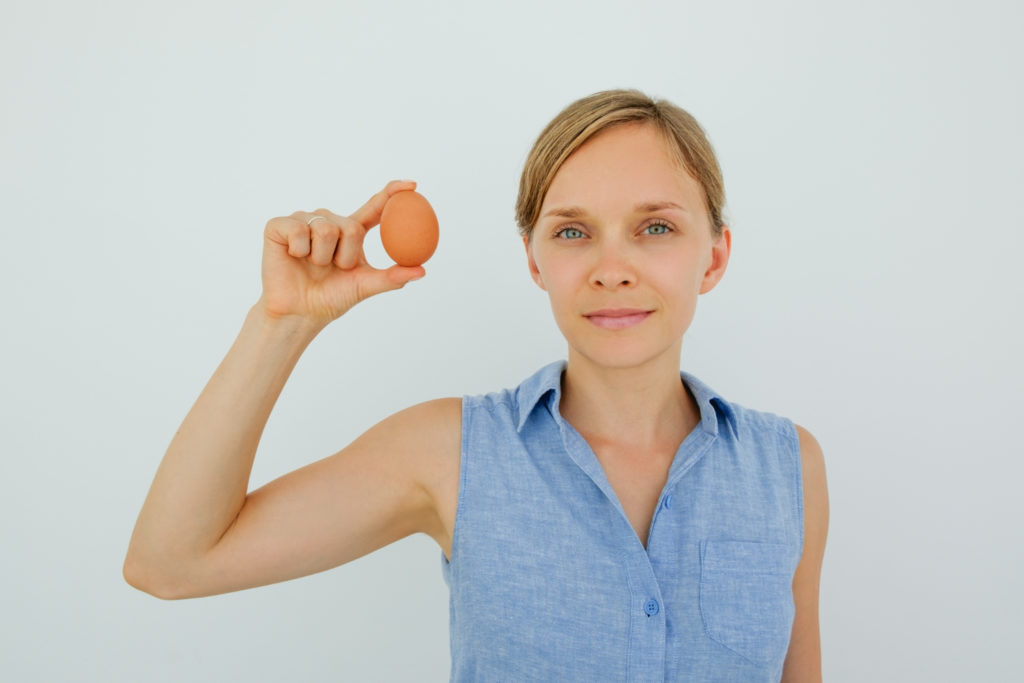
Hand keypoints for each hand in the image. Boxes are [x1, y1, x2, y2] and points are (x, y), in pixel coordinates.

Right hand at [257, 179, 425, 325]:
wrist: (298, 312)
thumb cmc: (331, 298)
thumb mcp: (364, 286)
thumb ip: (392, 277)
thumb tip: (422, 271)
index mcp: (351, 231)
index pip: (374, 208)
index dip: (392, 194)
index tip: (412, 185)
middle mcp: (329, 220)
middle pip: (352, 227)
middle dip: (346, 256)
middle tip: (333, 269)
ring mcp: (304, 220)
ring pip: (326, 229)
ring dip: (322, 257)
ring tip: (313, 266)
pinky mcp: (279, 225)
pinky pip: (299, 230)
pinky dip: (299, 251)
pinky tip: (294, 257)